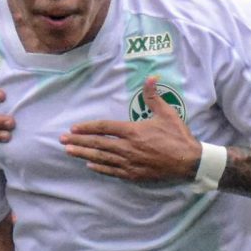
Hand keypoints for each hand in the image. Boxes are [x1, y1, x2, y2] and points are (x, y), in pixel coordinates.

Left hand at [61, 77, 201, 182]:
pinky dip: (100, 168)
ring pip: (102, 158)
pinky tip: (90, 165)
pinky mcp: (134, 174)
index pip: (104, 128)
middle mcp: (128, 148)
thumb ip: (153, 96)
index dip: (87, 128)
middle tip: (61, 141)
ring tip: (69, 152)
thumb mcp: (167, 113)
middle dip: (78, 141)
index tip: (74, 128)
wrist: (189, 161)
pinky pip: (112, 171)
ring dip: (83, 154)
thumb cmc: (178, 136)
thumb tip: (151, 77)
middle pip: (98, 144)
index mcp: (133, 131)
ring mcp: (130, 163)